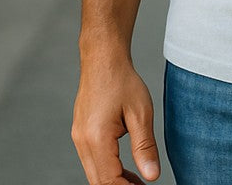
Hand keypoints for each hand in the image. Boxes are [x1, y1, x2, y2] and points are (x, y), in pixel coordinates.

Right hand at [72, 57, 160, 184]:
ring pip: (94, 174)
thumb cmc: (122, 80)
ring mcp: (79, 138)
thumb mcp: (141, 112)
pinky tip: (126, 171)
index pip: (110, 180)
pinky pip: (93, 161)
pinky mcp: (81, 134)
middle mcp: (83, 142)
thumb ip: (145, 146)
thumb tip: (152, 176)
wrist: (103, 59)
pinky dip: (108, 170)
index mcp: (97, 138)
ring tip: (138, 183)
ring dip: (114, 181)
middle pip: (99, 181)